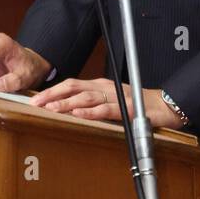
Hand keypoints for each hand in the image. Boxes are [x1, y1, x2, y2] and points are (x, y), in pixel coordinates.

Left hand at [30, 78, 181, 128]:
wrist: (163, 105)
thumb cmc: (136, 104)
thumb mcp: (110, 100)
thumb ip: (92, 102)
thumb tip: (70, 109)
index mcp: (100, 85)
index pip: (71, 85)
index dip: (53, 91)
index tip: (36, 99)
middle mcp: (105, 88)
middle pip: (74, 87)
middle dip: (53, 95)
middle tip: (36, 103)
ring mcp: (116, 97)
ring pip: (86, 98)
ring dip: (67, 103)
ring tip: (51, 108)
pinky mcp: (126, 109)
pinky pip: (105, 110)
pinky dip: (90, 112)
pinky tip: (78, 114)